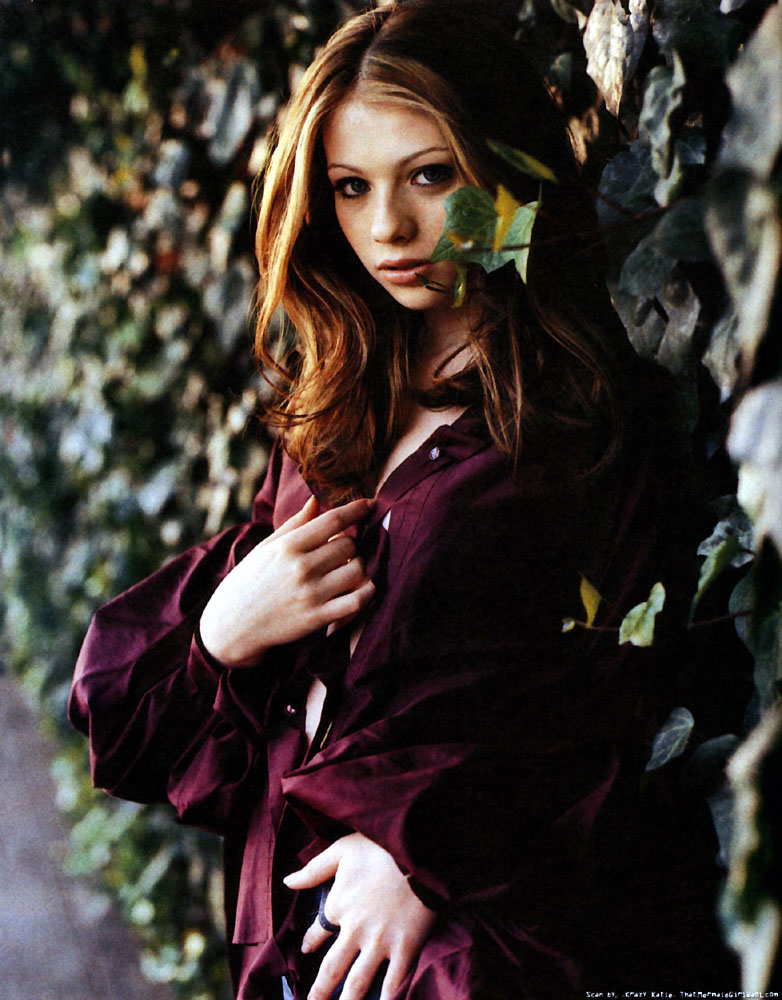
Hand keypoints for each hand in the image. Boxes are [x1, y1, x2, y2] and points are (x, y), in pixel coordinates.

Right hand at [199, 496, 374, 666]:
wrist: (232, 625)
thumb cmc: (249, 581)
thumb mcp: (266, 548)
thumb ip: (294, 524)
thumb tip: (316, 500)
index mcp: (288, 546)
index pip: (332, 521)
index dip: (356, 510)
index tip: (369, 504)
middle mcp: (301, 568)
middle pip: (349, 545)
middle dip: (350, 545)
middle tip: (340, 552)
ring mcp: (311, 594)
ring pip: (358, 570)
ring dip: (358, 567)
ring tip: (346, 570)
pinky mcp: (318, 618)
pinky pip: (357, 601)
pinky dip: (367, 592)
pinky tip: (362, 587)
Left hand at [283, 833, 435, 999]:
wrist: (418, 850)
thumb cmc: (380, 846)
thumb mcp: (342, 849)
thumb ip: (314, 868)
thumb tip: (287, 880)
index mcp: (338, 905)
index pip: (317, 933)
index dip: (309, 943)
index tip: (306, 950)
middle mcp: (354, 930)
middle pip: (332, 970)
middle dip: (319, 992)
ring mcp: (380, 942)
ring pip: (358, 983)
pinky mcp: (406, 947)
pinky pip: (395, 980)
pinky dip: (388, 997)